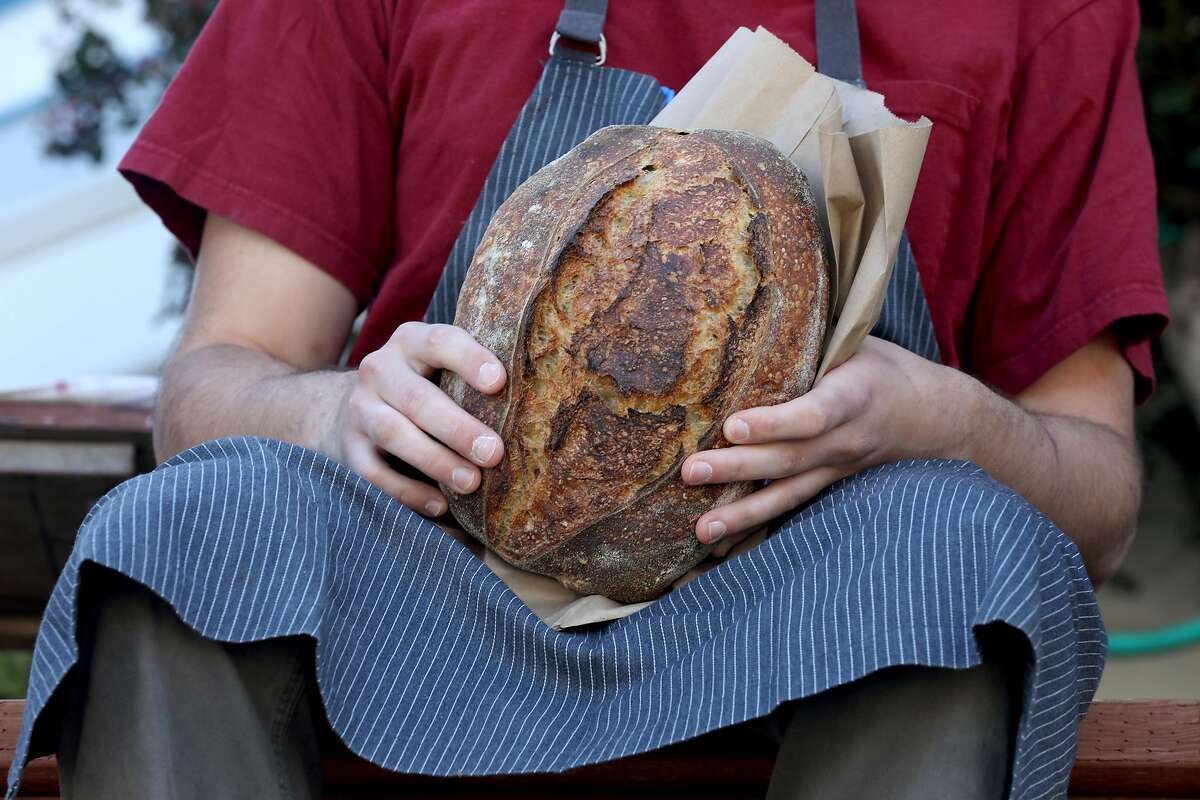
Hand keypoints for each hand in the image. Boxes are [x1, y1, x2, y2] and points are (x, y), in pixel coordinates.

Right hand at [326, 322, 506, 516]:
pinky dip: (407, 492)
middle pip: (418, 398)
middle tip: (494, 453)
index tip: (499, 382)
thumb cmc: (423, 386)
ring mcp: (359, 409)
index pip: (439, 341)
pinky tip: (440, 505)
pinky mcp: (349, 448)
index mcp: (411, 342)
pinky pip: (374, 473)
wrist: (350, 407)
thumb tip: (539, 401)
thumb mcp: (440, 366)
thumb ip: (473, 373)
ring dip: (435, 460)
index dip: (469, 359)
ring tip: (471, 483)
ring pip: (394, 433)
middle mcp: (380, 370)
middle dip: (458, 428)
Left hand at [681, 336, 964, 554]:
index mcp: (854, 395)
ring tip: (703, 529)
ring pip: (789, 494)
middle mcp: (846, 439)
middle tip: (691, 471)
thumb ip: (811, 339)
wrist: (936, 417)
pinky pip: (792, 507)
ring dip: (743, 513)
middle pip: (789, 459)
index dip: (775, 422)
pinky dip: (757, 526)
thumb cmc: (881, 368)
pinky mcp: (829, 484)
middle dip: (738, 468)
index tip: (734, 425)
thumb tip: (747, 314)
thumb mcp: (855, 342)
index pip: (813, 414)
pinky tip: (724, 545)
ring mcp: (838, 469)